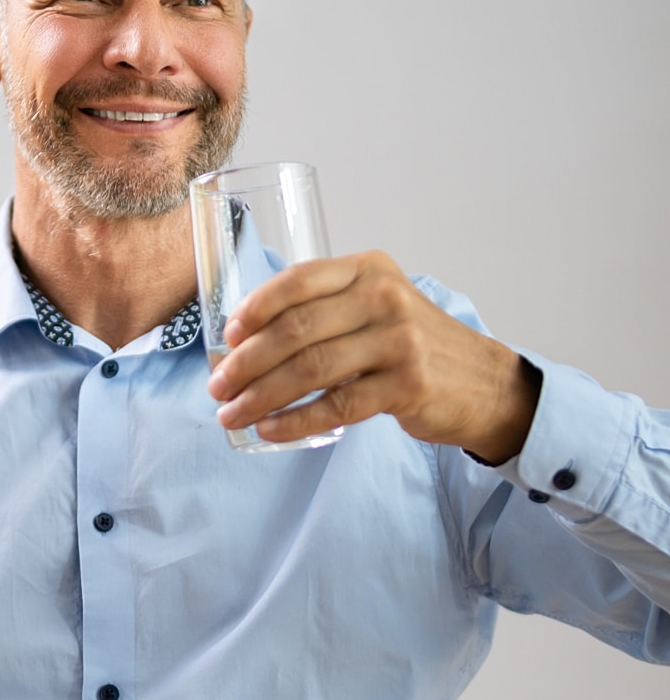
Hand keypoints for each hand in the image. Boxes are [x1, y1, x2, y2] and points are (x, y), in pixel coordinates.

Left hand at [205, 251, 539, 462]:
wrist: (482, 383)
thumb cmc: (410, 345)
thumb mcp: (374, 306)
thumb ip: (324, 308)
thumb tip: (243, 337)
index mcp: (369, 269)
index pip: (300, 280)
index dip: (256, 308)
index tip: (228, 337)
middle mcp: (385, 298)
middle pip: (297, 329)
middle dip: (246, 362)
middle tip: (217, 386)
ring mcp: (400, 341)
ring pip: (311, 369)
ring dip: (261, 395)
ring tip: (231, 413)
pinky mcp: (408, 385)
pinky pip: (336, 405)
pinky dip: (295, 421)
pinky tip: (269, 430)